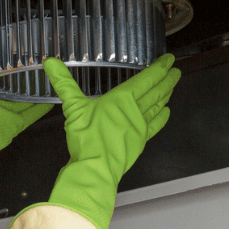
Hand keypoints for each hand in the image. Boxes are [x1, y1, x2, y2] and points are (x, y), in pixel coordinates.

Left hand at [0, 33, 51, 162]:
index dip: (8, 59)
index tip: (22, 44)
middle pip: (14, 83)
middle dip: (25, 72)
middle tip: (43, 57)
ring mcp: (7, 112)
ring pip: (26, 97)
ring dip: (37, 88)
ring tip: (53, 73)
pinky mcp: (15, 124)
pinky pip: (32, 114)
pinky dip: (43, 107)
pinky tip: (55, 97)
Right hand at [5, 54, 180, 228]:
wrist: (95, 169)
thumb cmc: (87, 139)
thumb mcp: (73, 107)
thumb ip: (63, 83)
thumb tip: (50, 62)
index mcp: (123, 99)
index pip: (147, 79)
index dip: (159, 68)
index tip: (169, 60)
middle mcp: (135, 112)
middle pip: (156, 92)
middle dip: (168, 79)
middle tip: (177, 70)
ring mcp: (139, 128)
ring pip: (157, 107)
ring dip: (166, 95)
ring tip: (173, 87)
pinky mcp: (138, 142)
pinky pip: (154, 126)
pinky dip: (161, 117)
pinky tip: (165, 113)